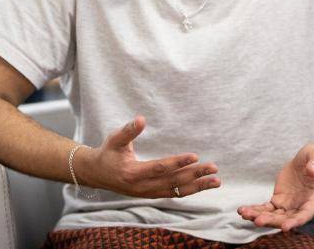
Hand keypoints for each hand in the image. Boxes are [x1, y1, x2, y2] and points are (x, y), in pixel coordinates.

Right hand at [75, 115, 220, 197]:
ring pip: (177, 192)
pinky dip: (190, 190)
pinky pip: (174, 194)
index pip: (160, 168)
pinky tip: (203, 185)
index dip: (178, 162)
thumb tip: (141, 119)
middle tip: (214, 168)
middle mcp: (143, 187)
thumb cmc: (107, 153)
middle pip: (173, 182)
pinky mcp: (152, 194)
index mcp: (133, 173)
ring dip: (197, 186)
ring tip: (216, 181)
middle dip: (195, 175)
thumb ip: (129, 130)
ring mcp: (148, 193)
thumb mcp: (115, 139)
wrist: (97, 174)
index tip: (195, 156)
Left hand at [237, 142, 313, 231]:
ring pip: (273, 215)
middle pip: (285, 218)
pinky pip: (266, 208)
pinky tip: (243, 210)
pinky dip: (256, 209)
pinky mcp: (278, 200)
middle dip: (271, 221)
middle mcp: (300, 206)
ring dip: (259, 216)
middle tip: (258, 221)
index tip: (284, 227)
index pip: (305, 214)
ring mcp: (288, 205)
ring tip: (244, 214)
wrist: (309, 160)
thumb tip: (311, 170)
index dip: (295, 222)